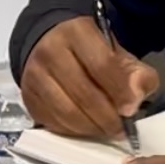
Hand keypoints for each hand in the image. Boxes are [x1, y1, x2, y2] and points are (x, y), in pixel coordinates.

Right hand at [21, 16, 158, 137]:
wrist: (50, 42)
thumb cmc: (88, 50)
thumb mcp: (118, 53)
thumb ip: (136, 73)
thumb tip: (136, 97)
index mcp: (75, 32)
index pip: (102, 65)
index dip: (120, 91)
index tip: (132, 109)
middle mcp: (50, 51)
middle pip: (84, 94)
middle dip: (108, 117)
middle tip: (122, 128)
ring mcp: (34, 76)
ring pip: (67, 112)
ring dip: (92, 128)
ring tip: (107, 129)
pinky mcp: (28, 97)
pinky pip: (54, 123)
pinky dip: (75, 131)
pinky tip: (87, 127)